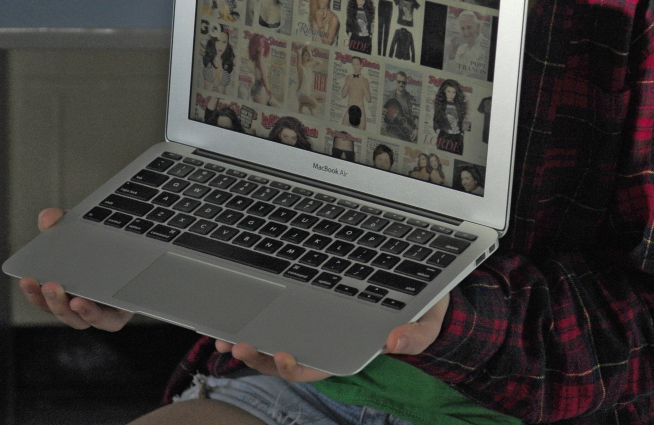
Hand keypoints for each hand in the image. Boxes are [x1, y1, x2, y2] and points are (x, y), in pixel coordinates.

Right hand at [18, 208, 132, 331]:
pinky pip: (106, 321)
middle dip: (51, 300)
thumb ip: (62, 221)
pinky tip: (85, 301)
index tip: (25, 279)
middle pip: (61, 311)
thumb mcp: (81, 228)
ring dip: (70, 310)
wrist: (140, 246)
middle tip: (46, 284)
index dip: (33, 292)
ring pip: (80, 320)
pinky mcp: (120, 314)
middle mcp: (82, 304)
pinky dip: (93, 315)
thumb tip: (46, 218)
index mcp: (68, 289)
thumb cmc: (104, 243)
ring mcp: (101, 311)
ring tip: (69, 297)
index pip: (44, 297)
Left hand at [214, 293, 449, 380]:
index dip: (296, 365)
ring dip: (249, 340)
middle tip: (237, 342)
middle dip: (258, 355)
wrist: (426, 289)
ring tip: (224, 333)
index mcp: (353, 348)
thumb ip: (417, 334)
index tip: (280, 354)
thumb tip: (395, 342)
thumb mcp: (429, 318)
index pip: (321, 364)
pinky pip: (280, 317)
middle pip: (289, 357)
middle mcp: (330, 341)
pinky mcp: (310, 304)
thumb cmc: (424, 305)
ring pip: (277, 341)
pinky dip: (258, 316)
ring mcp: (318, 325)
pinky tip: (238, 308)